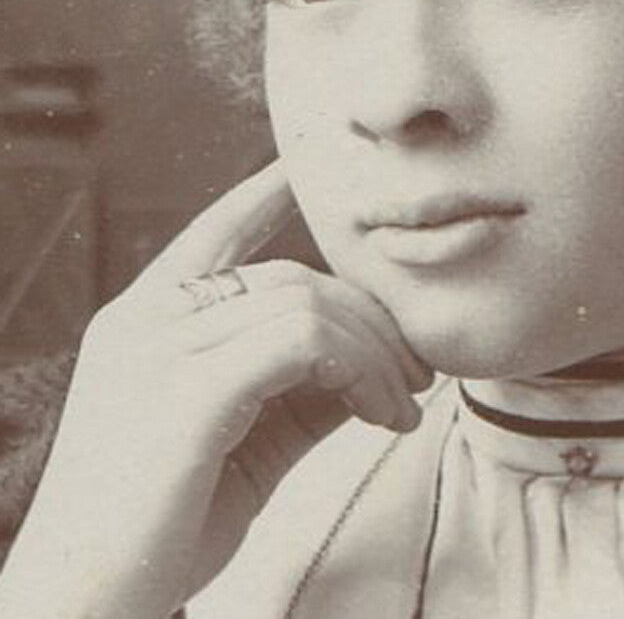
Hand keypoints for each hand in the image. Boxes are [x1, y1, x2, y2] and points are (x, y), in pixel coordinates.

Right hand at [0, 162, 431, 618]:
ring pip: (307, 307)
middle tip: (415, 371)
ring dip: (375, 354)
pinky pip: (303, 343)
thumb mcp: (245, 439)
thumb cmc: (164, 524)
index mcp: (147, 319)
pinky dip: (359, 370)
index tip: (301, 171)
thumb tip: (380, 359)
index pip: (213, 232)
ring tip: (401, 405)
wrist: (86, 607)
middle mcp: (149, 319)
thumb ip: (303, 389)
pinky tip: (381, 413)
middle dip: (369, 319)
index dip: (262, 197)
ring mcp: (163, 349)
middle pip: (293, 278)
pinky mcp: (188, 391)